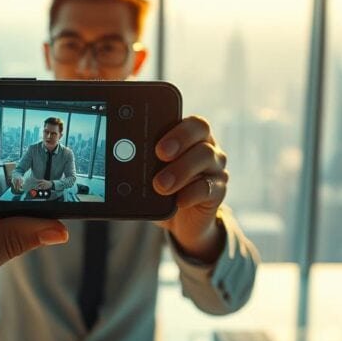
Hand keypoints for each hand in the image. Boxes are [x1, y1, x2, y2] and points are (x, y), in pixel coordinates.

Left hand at [153, 116, 227, 263]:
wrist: (181, 220)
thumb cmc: (163, 188)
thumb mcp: (150, 173)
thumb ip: (143, 163)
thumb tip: (124, 158)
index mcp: (189, 135)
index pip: (189, 120)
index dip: (176, 127)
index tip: (157, 142)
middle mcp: (206, 146)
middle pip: (201, 130)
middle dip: (179, 139)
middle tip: (159, 154)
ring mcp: (215, 168)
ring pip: (206, 156)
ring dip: (181, 169)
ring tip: (160, 185)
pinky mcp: (217, 191)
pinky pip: (209, 187)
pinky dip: (191, 193)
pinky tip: (178, 201)